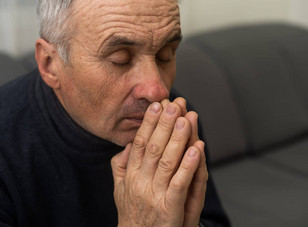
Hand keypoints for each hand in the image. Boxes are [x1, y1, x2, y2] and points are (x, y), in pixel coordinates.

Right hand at [111, 99, 207, 225]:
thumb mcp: (120, 188)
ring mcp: (154, 194)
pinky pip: (179, 183)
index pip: (139, 143)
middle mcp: (140, 181)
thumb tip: (128, 144)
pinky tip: (197, 148)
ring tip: (186, 118)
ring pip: (167, 161)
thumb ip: (121, 165)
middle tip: (174, 104)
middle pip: (153, 147)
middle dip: (165, 124)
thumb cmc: (132, 213)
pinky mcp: (169, 207)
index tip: (157, 105)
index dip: (148, 124)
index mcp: (130, 174)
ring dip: (178, 138)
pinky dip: (188, 165)